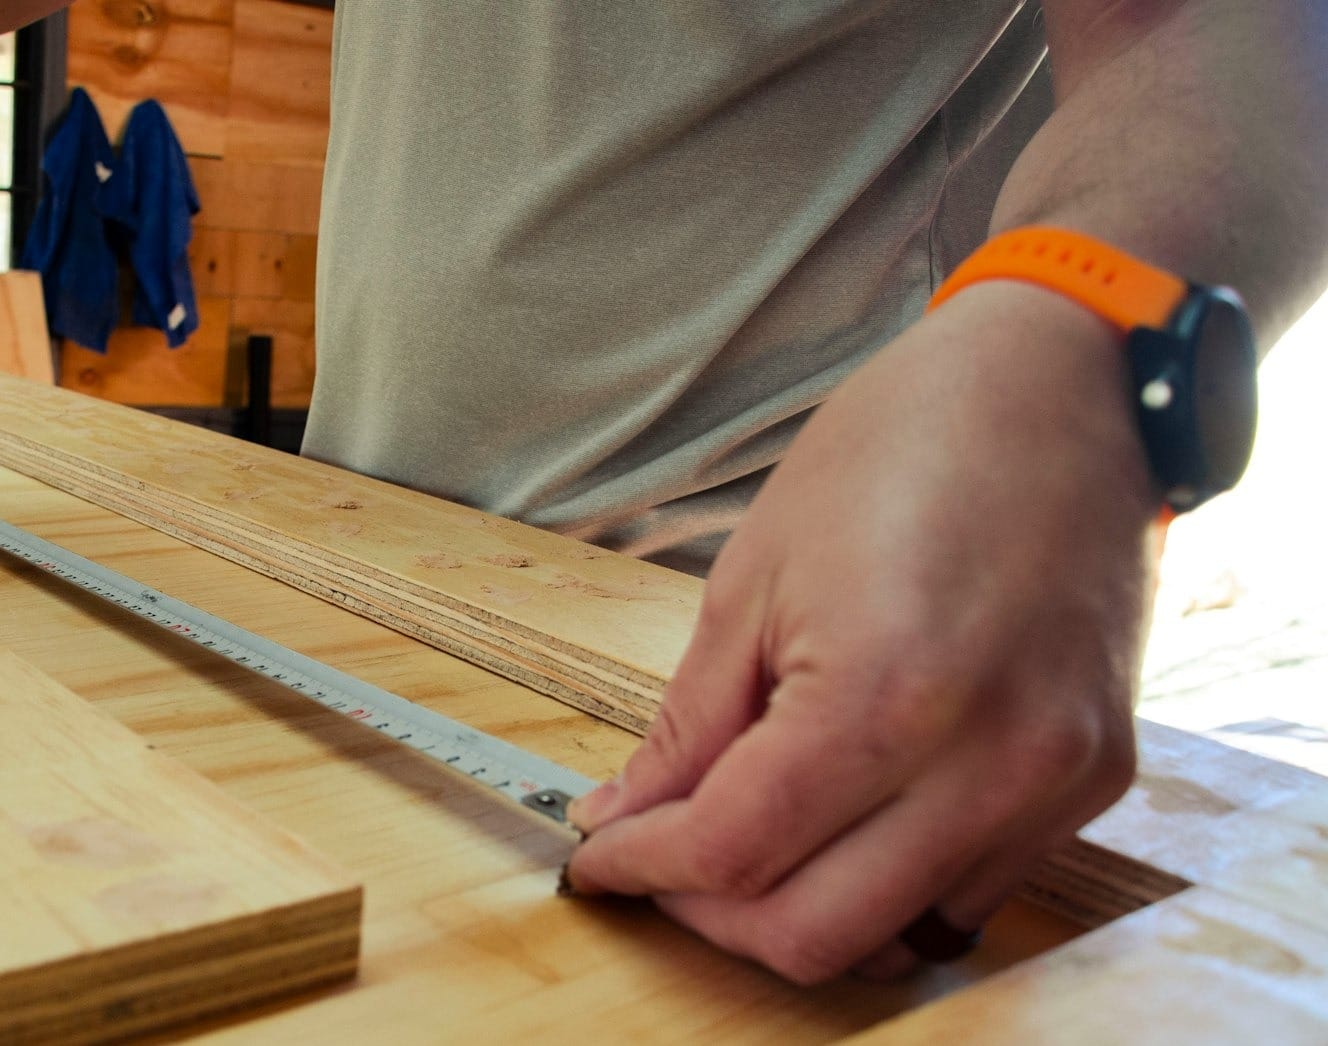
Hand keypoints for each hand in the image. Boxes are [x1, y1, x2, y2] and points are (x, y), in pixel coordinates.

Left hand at [564, 281, 1156, 982]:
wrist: (1057, 384)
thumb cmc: (896, 450)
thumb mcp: (752, 579)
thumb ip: (687, 726)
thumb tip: (625, 818)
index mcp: (886, 695)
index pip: (735, 851)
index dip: (645, 868)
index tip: (601, 860)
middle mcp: (989, 762)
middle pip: (815, 935)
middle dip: (711, 914)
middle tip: (660, 861)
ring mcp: (1055, 782)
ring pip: (898, 938)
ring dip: (800, 912)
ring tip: (745, 842)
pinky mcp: (1097, 783)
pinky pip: (970, 894)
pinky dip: (887, 888)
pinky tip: (841, 822)